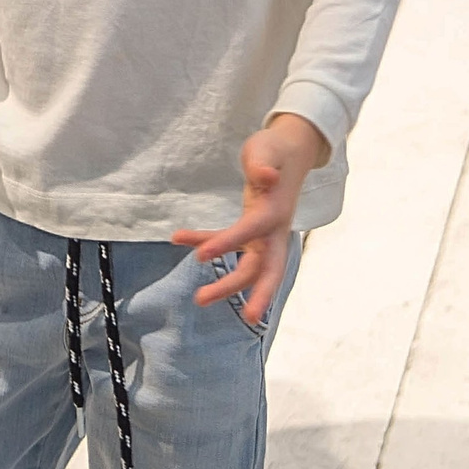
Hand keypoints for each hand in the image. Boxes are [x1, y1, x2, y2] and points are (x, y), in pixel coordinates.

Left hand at [173, 112, 329, 329]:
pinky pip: (230, 244)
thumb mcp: (266, 149)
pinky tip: (178, 238)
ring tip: (199, 298)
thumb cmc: (275, 150)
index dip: (228, 243)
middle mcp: (273, 230)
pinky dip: (207, 242)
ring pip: (250, 268)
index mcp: (275, 211)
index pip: (252, 231)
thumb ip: (262, 164)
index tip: (199, 257)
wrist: (289, 152)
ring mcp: (264, 234)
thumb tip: (266, 176)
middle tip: (247, 318)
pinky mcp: (252, 230)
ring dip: (228, 284)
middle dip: (256, 294)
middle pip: (266, 268)